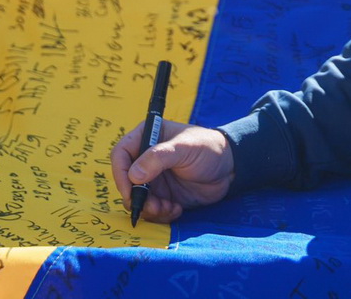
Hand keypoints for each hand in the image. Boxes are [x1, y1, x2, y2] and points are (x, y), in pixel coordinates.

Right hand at [110, 120, 233, 223]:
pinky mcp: (163, 195)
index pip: (121, 154)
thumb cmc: (208, 148)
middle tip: (153, 206)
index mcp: (147, 137)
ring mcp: (154, 179)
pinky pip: (152, 210)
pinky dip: (161, 214)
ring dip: (149, 208)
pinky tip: (177, 209)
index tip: (130, 190)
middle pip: (126, 181)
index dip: (121, 173)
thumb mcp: (184, 148)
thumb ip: (159, 158)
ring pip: (137, 199)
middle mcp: (146, 159)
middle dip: (137, 198)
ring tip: (168, 208)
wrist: (230, 168)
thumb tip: (133, 175)